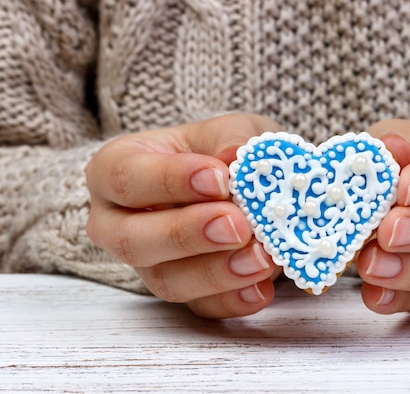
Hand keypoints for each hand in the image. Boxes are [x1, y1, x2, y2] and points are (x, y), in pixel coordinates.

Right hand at [86, 113, 280, 318]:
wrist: (247, 185)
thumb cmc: (225, 153)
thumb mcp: (231, 130)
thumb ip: (230, 139)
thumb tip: (233, 157)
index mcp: (118, 169)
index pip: (126, 177)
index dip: (169, 180)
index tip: (219, 179)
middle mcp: (119, 222)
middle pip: (132, 240)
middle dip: (186, 234)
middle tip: (237, 225)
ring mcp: (149, 264)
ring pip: (166, 281)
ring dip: (216, 273)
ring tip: (261, 258)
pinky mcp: (183, 292)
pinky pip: (200, 307)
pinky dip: (233, 300)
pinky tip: (261, 288)